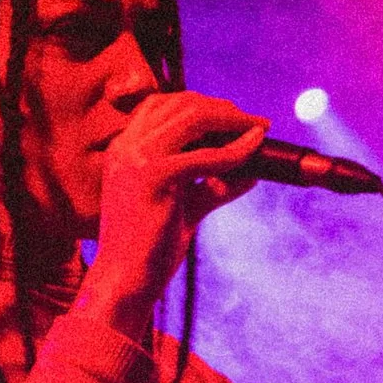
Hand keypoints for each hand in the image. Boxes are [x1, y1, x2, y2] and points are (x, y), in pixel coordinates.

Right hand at [92, 90, 266, 309]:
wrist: (124, 280)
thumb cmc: (149, 249)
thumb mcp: (184, 207)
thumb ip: (211, 187)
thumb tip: (251, 174)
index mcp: (125, 149)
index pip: (162, 104)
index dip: (202, 104)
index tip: (233, 117)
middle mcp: (127, 146)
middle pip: (181, 103)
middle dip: (223, 108)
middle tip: (254, 122)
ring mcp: (137, 158)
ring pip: (194, 117)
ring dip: (233, 119)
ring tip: (258, 129)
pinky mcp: (154, 177)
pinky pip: (208, 156)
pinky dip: (237, 150)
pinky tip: (254, 148)